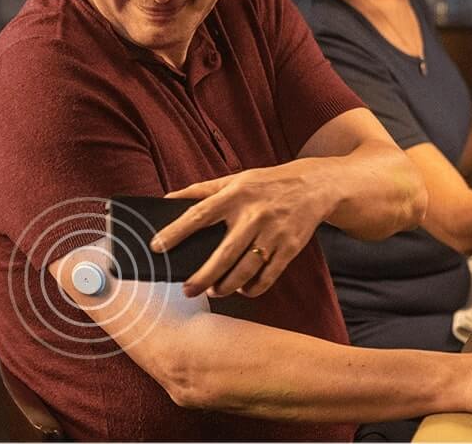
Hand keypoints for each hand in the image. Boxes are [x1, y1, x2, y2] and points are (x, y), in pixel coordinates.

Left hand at [154, 162, 333, 297]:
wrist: (314, 186)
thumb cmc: (267, 183)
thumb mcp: (235, 179)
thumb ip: (201, 190)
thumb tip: (167, 199)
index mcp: (235, 195)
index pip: (199, 215)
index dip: (176, 231)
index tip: (157, 247)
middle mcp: (254, 215)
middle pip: (223, 254)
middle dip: (202, 277)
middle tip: (187, 290)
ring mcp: (274, 233)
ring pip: (245, 271)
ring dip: (226, 287)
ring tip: (214, 291)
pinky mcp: (290, 248)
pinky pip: (268, 277)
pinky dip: (253, 288)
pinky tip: (242, 289)